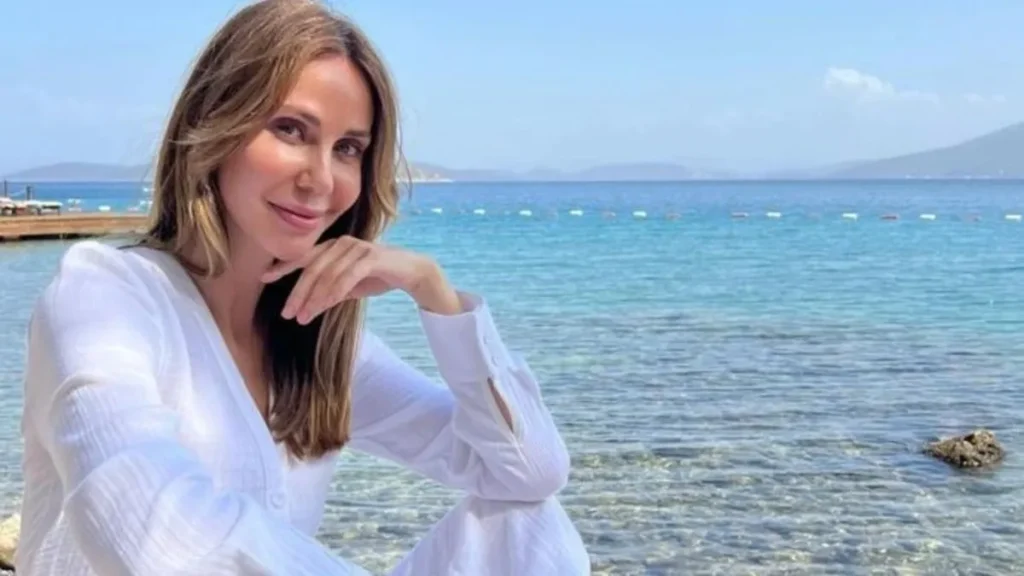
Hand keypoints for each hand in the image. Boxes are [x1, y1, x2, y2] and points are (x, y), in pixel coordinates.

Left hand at [261, 236, 460, 324]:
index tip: (265, 278)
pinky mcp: (370, 257)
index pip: (304, 257)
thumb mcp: (348, 288)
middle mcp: (341, 243)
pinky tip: (323, 307)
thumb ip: (328, 294)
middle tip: (286, 313)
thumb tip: (306, 309)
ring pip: (327, 275)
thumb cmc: (378, 277)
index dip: (283, 267)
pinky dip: (332, 293)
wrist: (412, 272)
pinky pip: (345, 277)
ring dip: (313, 298)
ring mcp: (356, 248)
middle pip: (312, 269)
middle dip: (297, 293)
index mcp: (333, 246)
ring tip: (303, 318)